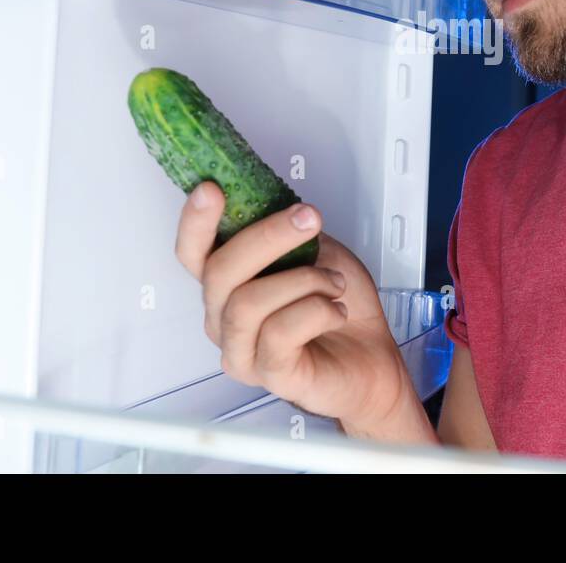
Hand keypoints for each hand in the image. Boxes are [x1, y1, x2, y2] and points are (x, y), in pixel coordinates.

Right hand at [174, 181, 413, 427]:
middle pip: (219, 272)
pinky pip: (281, 332)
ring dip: (302, 280)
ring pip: (248, 302)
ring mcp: (242, 351)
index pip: (193, 254)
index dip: (195, 222)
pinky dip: (318, 310)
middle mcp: (223, 319)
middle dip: (267, 237)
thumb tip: (272, 202)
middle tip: (308, 218)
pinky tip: (337, 311)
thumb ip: (286, 232)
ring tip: (334, 282)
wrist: (372, 356)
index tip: (211, 190)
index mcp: (228, 285)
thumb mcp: (315, 251)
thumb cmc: (338, 302)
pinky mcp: (270, 375)